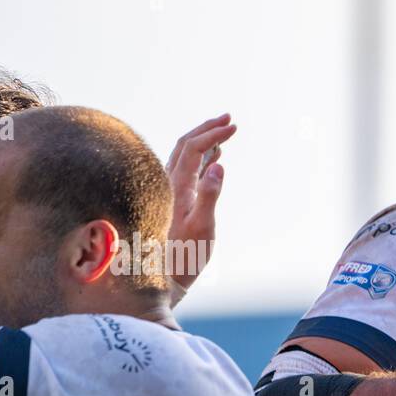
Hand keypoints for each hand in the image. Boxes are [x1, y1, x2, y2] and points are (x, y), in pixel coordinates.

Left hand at [166, 113, 236, 290]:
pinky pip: (186, 170)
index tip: (234, 127)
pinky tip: (212, 160)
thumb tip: (218, 164)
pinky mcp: (173, 201)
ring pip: (183, 155)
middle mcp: (168, 184)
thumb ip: (210, 194)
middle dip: (207, 129)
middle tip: (228, 119)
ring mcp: (169, 192)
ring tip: (222, 133)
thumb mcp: (203, 226)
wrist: (162, 276)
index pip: (193, 148)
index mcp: (176, 186)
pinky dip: (201, 158)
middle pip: (185, 144)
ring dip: (203, 141)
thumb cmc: (184, 256)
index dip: (213, 134)